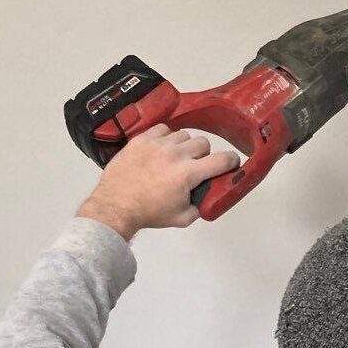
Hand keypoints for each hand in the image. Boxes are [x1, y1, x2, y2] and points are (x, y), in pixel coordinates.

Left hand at [76, 124, 240, 240]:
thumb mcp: (181, 218)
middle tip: (195, 165)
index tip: (232, 162)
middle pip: (203, 143)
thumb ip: (199, 206)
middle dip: (203, 154)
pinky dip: (166, 137)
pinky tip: (161, 148)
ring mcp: (157, 144)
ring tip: (176, 156)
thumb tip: (204, 198)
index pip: (222, 160)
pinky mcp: (141, 139)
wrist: (116, 207)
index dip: (232, 161)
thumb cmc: (148, 213)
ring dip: (184, 145)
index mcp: (188, 174)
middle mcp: (175, 155)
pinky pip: (162, 128)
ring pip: (183, 134)